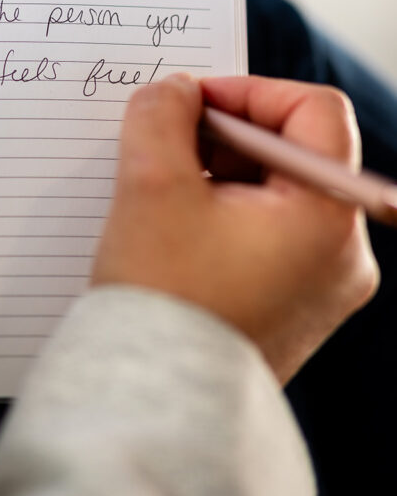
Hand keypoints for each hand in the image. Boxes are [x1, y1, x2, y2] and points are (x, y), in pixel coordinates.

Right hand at [92, 74, 378, 382]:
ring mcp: (324, 286)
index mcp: (328, 219)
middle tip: (167, 142)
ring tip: (164, 189)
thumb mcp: (152, 185)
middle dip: (225, 136)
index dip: (250, 90)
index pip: (313, 110)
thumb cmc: (160, 299)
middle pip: (294, 153)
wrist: (154, 406)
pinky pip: (269, 233)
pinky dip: (226, 213)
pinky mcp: (296, 306)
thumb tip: (176, 92)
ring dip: (221, 174)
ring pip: (277, 193)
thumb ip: (162, 114)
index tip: (193, 102)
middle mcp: (343, 254)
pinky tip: (177, 226)